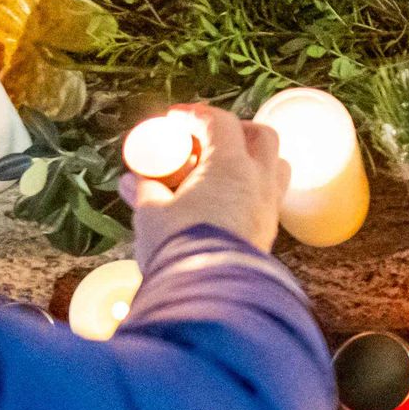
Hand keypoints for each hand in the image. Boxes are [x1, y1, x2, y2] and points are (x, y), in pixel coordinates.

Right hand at [126, 103, 285, 267]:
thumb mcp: (151, 214)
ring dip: (254, 159)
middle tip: (208, 140)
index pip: (222, 122)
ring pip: (276, 166)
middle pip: (262, 137)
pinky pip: (271, 197)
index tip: (176, 119)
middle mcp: (258, 181)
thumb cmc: (179, 246)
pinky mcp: (270, 232)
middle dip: (236, 130)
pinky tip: (229, 201)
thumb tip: (132, 181)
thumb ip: (145, 191)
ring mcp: (269, 207)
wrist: (210, 294)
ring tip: (224, 170)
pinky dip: (254, 189)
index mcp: (230, 166)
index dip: (197, 115)